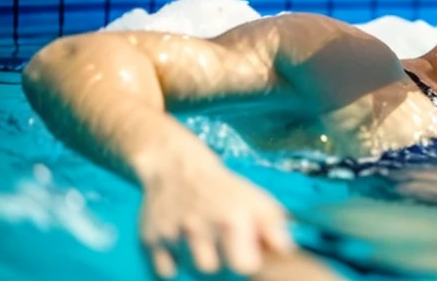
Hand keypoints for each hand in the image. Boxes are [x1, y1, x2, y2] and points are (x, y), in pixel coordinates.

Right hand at [138, 144, 294, 278]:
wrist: (176, 165)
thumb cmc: (222, 186)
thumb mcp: (255, 197)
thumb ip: (274, 225)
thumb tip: (286, 251)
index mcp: (231, 218)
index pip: (244, 266)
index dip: (246, 261)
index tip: (246, 253)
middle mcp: (201, 227)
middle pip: (215, 270)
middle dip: (221, 262)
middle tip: (222, 243)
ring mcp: (174, 234)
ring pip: (192, 270)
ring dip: (199, 260)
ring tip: (203, 241)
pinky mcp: (150, 239)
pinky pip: (166, 270)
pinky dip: (173, 262)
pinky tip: (181, 245)